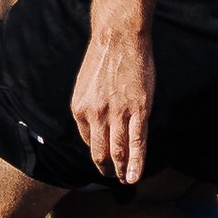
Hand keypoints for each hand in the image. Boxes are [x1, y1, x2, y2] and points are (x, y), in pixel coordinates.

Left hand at [72, 26, 154, 184]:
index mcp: (79, 108)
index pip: (88, 140)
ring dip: (120, 170)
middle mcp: (95, 115)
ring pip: (118, 152)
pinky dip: (136, 164)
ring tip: (125, 180)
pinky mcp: (138, 111)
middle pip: (100, 153)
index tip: (104, 159)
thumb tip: (95, 123)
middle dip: (105, 169)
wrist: (119, 37)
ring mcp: (117, 114)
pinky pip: (136, 144)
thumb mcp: (85, 84)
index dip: (97, 152)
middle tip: (112, 177)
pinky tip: (135, 176)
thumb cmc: (104, 56)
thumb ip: (89, 105)